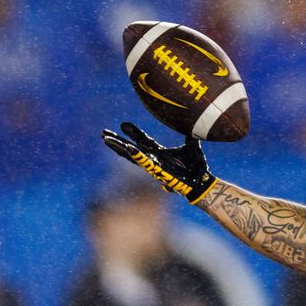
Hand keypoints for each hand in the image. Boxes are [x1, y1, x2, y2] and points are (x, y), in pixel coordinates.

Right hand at [101, 122, 216, 204]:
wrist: (202, 181)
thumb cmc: (196, 167)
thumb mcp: (192, 147)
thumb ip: (190, 138)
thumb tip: (192, 127)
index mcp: (160, 153)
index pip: (143, 141)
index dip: (133, 133)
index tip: (123, 124)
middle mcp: (154, 160)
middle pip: (131, 149)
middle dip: (117, 142)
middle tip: (103, 134)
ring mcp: (154, 166)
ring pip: (132, 156)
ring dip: (119, 148)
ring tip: (106, 139)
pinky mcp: (158, 171)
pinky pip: (145, 162)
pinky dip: (136, 155)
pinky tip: (127, 147)